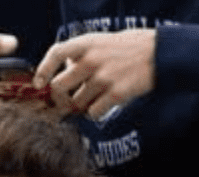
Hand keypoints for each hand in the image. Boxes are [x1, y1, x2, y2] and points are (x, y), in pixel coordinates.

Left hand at [37, 28, 155, 120]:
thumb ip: (83, 53)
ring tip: (92, 102)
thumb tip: (66, 71)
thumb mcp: (102, 41)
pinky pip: (94, 113)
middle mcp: (91, 60)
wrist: (159, 53)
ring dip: (81, 107)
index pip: (55, 53)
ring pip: (77, 103)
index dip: (43, 70)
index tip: (39, 83)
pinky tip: (103, 107)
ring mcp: (103, 78)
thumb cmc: (131, 47)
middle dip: (60, 98)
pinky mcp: (116, 94)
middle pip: (60, 87)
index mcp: (86, 43)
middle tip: (66, 102)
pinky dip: (95, 114)